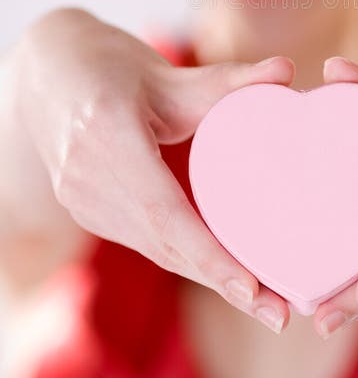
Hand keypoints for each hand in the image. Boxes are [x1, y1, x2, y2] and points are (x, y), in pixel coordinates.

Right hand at [11, 8, 294, 332]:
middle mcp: (86, 175)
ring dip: (207, 277)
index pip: (163, 212)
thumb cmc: (112, 64)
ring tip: (266, 302)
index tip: (252, 288)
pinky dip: (183, 257)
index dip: (209, 255)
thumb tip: (288, 70)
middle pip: (162, 244)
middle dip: (222, 282)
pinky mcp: (84, 207)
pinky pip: (141, 240)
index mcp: (107, 133)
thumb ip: (228, 77)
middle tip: (280, 313)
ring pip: (153, 249)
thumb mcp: (168, 70)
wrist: (50, 72)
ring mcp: (79, 197)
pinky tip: (223, 272)